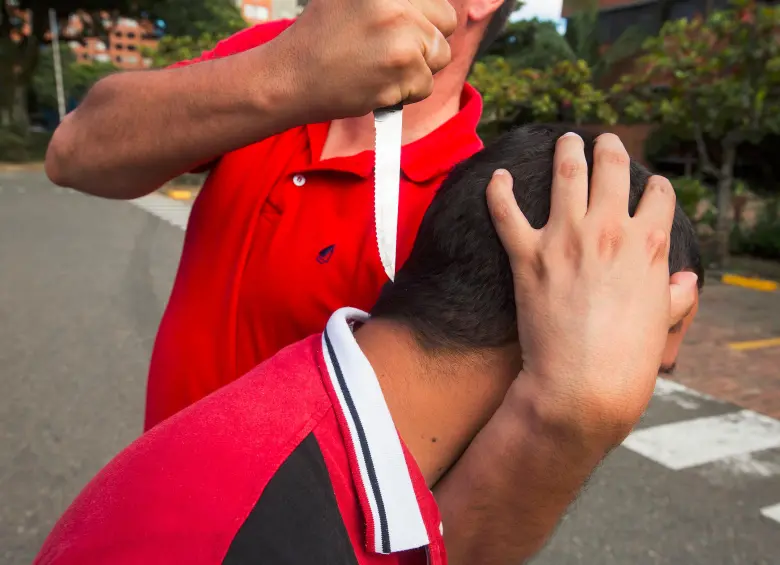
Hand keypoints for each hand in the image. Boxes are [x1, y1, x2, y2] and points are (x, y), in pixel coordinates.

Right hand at [276, 0, 455, 119]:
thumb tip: (423, 5)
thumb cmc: (320, 38)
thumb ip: (390, 1)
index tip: (401, 30)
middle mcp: (395, 5)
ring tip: (381, 66)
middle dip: (425, 41)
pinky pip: (426, 85)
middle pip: (445, 23)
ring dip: (417, 68)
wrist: (290, 78)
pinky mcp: (401, 71)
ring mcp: (400, 37)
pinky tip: (377, 83)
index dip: (422, 16)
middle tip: (390, 50)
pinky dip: (406, 92)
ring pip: (440, 55)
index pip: (436, 0)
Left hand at [486, 133, 698, 447]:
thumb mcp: (664, 323)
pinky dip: (498, 191)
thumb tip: (687, 281)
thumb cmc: (629, 360)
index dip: (654, 187)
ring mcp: (566, 239)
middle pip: (613, 169)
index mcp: (649, 244)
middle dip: (611, 149)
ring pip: (567, 175)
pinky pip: (506, 213)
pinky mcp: (528, 256)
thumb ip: (675, 295)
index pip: (658, 195)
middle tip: (604, 140)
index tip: (647, 186)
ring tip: (566, 140)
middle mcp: (610, 230)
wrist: (584, 384)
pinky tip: (497, 176)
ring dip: (567, 151)